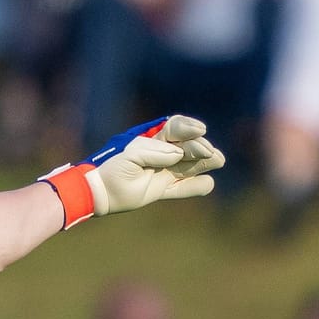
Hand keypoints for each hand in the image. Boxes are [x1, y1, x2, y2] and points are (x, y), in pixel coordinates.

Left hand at [40, 115, 225, 229]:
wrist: (99, 191)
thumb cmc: (112, 168)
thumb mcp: (130, 156)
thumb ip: (154, 153)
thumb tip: (178, 153)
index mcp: (151, 139)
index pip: (174, 128)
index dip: (188, 127)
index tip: (200, 130)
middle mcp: (160, 153)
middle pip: (186, 146)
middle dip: (200, 147)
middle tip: (211, 153)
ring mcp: (163, 171)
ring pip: (189, 165)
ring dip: (204, 162)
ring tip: (218, 161)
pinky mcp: (162, 189)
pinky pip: (183, 187)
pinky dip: (195, 186)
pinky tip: (208, 184)